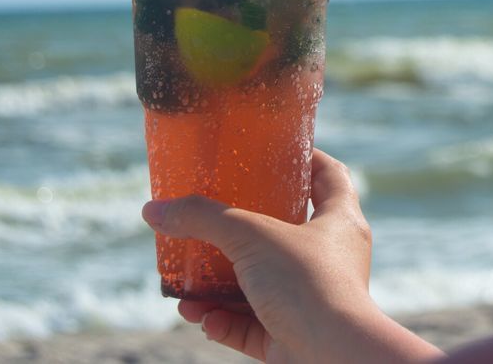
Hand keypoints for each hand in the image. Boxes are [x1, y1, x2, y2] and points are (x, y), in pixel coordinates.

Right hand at [141, 148, 441, 363]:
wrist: (333, 358)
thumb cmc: (308, 284)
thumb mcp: (251, 236)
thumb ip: (203, 219)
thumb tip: (153, 210)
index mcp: (339, 221)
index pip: (329, 175)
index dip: (305, 157)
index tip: (273, 150)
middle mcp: (330, 258)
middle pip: (286, 232)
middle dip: (242, 229)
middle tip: (210, 219)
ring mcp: (313, 301)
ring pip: (261, 285)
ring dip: (219, 284)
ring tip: (185, 284)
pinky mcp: (294, 339)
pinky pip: (253, 326)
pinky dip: (224, 320)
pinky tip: (200, 317)